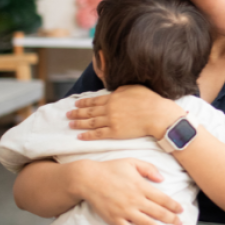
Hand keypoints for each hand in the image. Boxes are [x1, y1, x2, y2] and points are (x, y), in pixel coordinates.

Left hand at [67, 85, 184, 139]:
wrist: (157, 115)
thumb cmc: (149, 100)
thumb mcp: (134, 88)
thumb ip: (121, 90)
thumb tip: (113, 92)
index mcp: (113, 98)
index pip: (94, 101)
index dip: (83, 103)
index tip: (76, 104)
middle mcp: (109, 109)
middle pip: (89, 111)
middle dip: (77, 113)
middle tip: (67, 115)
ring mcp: (111, 121)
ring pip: (90, 123)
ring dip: (79, 124)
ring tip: (70, 124)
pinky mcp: (115, 132)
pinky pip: (98, 134)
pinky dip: (87, 135)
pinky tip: (80, 136)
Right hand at [77, 158, 183, 224]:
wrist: (88, 179)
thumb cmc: (111, 169)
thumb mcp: (132, 162)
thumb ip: (149, 169)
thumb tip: (162, 179)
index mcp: (142, 187)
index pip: (163, 199)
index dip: (174, 206)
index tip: (181, 211)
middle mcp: (136, 200)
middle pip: (159, 213)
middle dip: (172, 220)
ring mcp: (126, 211)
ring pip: (148, 224)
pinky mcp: (116, 219)